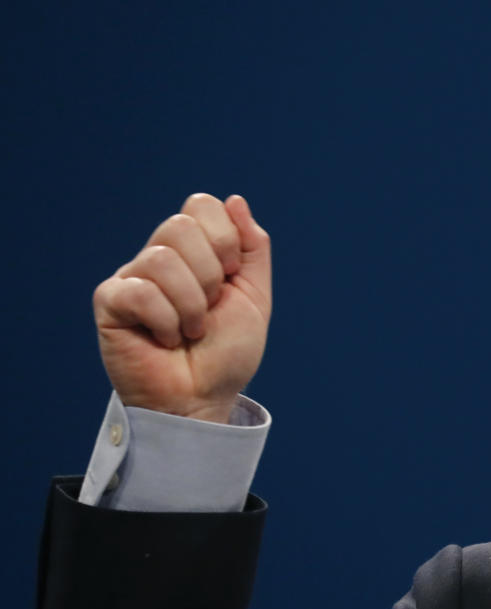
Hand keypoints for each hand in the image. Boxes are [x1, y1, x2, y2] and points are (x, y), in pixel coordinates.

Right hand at [93, 194, 271, 422]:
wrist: (203, 398)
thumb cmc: (226, 354)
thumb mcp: (255, 296)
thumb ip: (252, 249)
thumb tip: (235, 200)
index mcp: (195, 251)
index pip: (201, 205)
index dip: (225, 239)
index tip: (231, 277)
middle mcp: (159, 258)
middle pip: (180, 225)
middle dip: (211, 275)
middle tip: (209, 309)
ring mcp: (132, 278)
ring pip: (162, 260)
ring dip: (191, 306)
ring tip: (190, 332)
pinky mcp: (109, 302)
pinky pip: (140, 291)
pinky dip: (166, 321)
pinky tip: (165, 340)